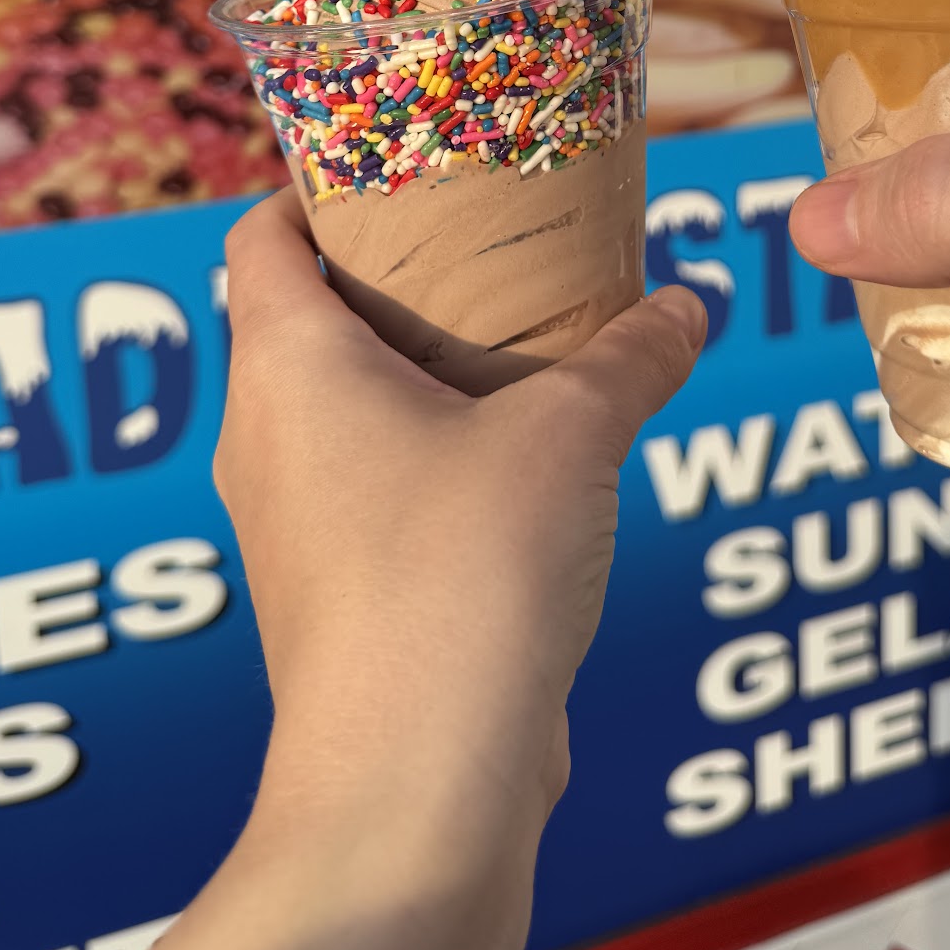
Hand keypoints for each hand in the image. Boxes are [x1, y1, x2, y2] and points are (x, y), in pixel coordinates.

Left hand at [158, 189, 705, 949]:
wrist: (416, 785)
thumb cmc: (460, 578)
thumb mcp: (569, 437)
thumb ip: (631, 357)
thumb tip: (691, 306)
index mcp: (287, 366)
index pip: (258, 237)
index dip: (314, 188)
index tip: (393, 165)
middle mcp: (266, 439)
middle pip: (305, 319)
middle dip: (397, 280)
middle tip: (490, 245)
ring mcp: (293, 526)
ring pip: (344, 412)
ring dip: (423, 375)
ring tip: (524, 348)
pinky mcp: (337, 597)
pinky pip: (375, 489)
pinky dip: (436, 455)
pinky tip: (527, 463)